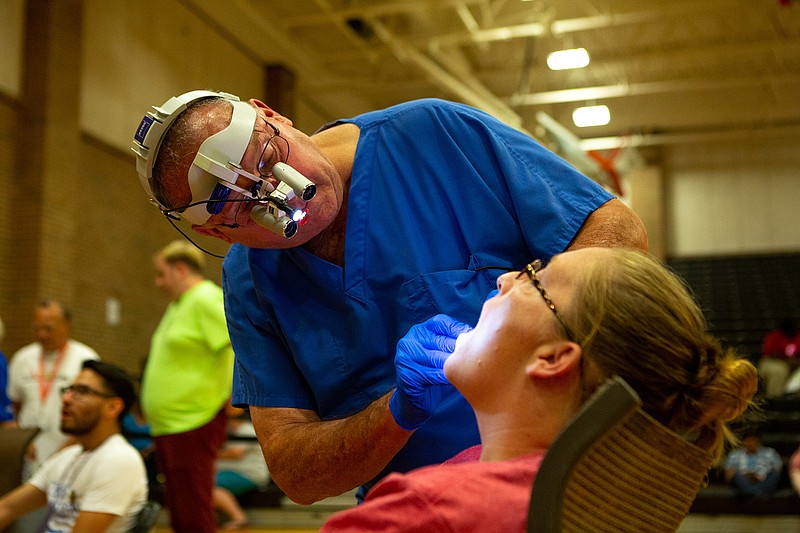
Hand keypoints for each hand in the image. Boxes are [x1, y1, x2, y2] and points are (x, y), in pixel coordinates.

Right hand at [389, 314, 472, 429]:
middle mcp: (409, 341)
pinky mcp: (407, 375)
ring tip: (470, 368)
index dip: (458, 330)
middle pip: (440, 341)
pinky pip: (432, 375)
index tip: (473, 337)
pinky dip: (447, 377)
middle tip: (477, 355)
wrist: (414, 399)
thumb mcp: (440, 351)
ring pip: (437, 358)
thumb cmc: (432, 371)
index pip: (440, 323)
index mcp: (419, 331)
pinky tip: (458, 379)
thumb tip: (474, 335)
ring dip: (455, 364)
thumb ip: (451, 341)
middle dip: (459, 349)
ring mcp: (405, 358)